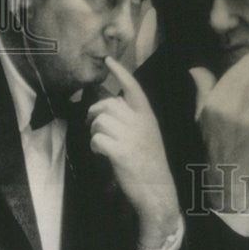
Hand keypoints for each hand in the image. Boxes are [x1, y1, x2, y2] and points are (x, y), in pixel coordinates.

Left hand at [87, 57, 179, 249]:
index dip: (120, 73)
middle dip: (94, 112)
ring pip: (99, 121)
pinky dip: (94, 146)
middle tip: (91, 124)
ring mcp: (131, 137)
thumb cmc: (149, 162)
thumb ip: (132, 119)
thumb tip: (107, 109)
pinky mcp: (121, 152)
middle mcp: (141, 122)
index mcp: (148, 116)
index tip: (108, 60)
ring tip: (101, 143)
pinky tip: (101, 153)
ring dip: (94, 131)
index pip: (133, 88)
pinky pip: (97, 139)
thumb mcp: (147, 134)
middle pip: (108, 104)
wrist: (157, 189)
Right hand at [188, 44, 248, 211]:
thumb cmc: (214, 143)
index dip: (246, 59)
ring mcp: (242, 115)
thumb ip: (202, 90)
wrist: (226, 173)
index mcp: (211, 103)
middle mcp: (225, 107)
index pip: (230, 74)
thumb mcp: (201, 117)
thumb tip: (196, 68)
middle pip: (245, 75)